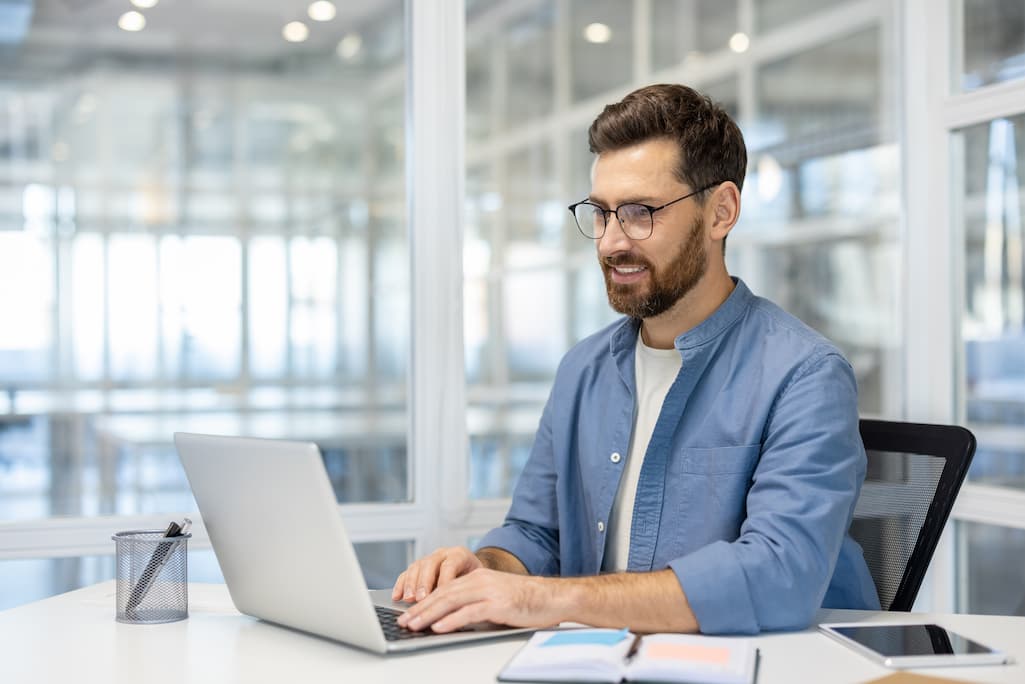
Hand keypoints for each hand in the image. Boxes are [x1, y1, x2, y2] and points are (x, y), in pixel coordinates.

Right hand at [391, 546, 482, 602]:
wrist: (474, 573)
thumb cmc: (477, 581)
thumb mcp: (477, 583)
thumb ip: (468, 590)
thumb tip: (460, 609)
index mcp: (460, 554)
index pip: (450, 564)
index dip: (444, 580)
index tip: (442, 596)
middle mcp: (443, 554)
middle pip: (430, 564)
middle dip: (424, 583)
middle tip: (421, 599)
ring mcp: (429, 559)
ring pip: (416, 567)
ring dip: (411, 584)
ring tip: (409, 599)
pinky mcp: (418, 568)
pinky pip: (406, 573)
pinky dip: (400, 585)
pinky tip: (396, 597)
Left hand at [396, 568, 559, 632]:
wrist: (553, 597)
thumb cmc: (526, 601)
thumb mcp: (495, 598)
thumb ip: (474, 603)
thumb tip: (450, 618)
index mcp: (477, 578)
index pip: (444, 589)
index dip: (424, 602)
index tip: (408, 613)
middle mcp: (480, 581)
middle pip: (443, 594)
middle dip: (420, 609)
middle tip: (403, 621)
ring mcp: (489, 591)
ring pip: (451, 602)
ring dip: (429, 614)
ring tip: (414, 624)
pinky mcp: (498, 604)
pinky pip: (469, 612)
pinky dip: (451, 620)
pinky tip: (439, 627)